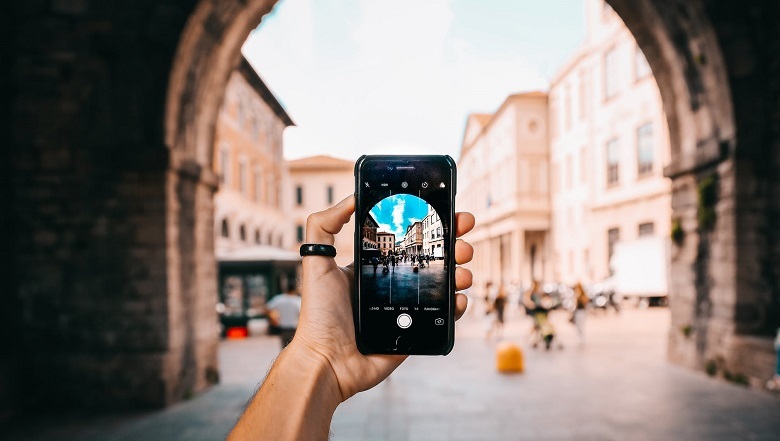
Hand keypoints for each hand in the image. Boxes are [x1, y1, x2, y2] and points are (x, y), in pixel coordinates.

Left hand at [291, 195, 474, 400]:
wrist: (327, 361)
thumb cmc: (319, 315)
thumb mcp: (316, 263)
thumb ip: (324, 226)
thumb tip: (351, 196)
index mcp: (375, 266)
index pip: (408, 239)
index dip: (430, 225)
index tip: (447, 211)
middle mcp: (394, 284)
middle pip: (433, 258)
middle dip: (454, 245)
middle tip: (462, 240)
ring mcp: (408, 308)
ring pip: (444, 284)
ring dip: (460, 272)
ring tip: (462, 270)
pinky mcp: (416, 331)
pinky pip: (444, 316)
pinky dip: (457, 304)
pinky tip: (458, 297)